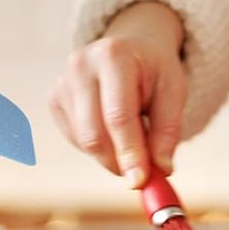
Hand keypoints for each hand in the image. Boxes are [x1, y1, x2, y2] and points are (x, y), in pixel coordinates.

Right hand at [49, 0, 186, 187]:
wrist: (130, 48)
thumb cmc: (153, 70)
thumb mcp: (174, 91)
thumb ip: (168, 130)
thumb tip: (160, 169)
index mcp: (114, 56)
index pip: (118, 115)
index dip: (129, 152)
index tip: (141, 181)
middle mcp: (81, 65)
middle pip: (93, 133)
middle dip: (118, 162)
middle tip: (141, 174)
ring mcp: (63, 82)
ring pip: (84, 141)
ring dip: (110, 155)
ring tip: (134, 135)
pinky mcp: (54, 98)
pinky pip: (75, 139)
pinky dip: (97, 147)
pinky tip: (112, 128)